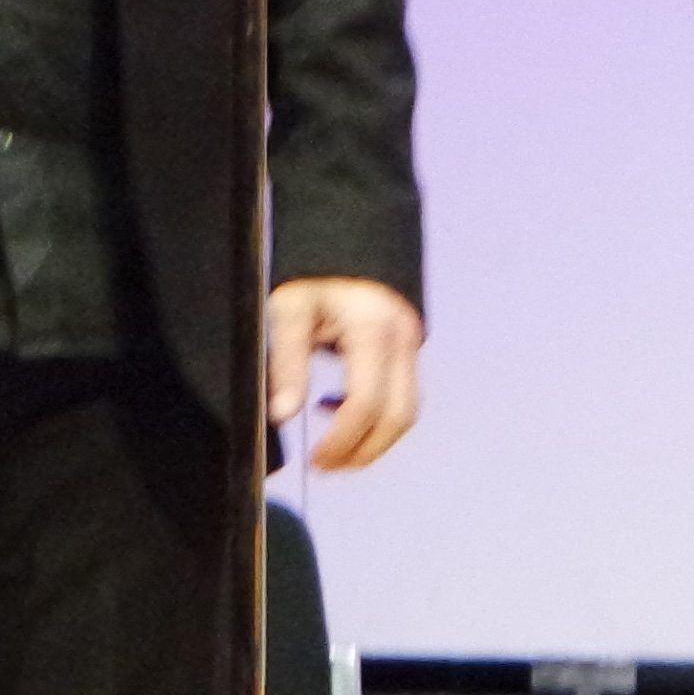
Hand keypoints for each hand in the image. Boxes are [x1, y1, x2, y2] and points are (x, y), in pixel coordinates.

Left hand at [265, 276, 422, 471]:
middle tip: (325, 465)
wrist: (346, 230)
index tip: (315, 460)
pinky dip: (377, 415)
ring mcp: (411, 341)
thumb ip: (287, 361)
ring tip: (331, 447)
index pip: (367, 404)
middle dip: (364, 451)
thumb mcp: (288, 308)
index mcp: (373, 329)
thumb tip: (282, 415)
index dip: (343, 441)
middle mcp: (402, 338)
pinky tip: (337, 408)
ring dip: (373, 438)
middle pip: (400, 416)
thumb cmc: (312, 271)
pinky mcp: (408, 345)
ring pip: (407, 410)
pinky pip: (403, 393)